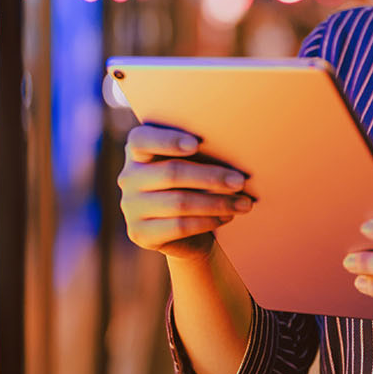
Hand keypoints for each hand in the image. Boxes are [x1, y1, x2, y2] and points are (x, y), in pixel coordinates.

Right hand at [117, 125, 254, 261]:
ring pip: (179, 202)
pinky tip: (226, 217)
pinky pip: (179, 226)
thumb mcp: (193, 164)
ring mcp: (130, 207)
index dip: (167, 140)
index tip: (196, 144)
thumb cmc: (193, 185)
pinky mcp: (139, 233)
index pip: (141, 140)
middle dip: (211, 177)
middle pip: (171, 172)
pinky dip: (207, 221)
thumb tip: (235, 149)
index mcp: (136, 152)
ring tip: (243, 203)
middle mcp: (128, 178)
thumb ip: (199, 153)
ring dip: (217, 203)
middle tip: (240, 181)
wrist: (184, 231)